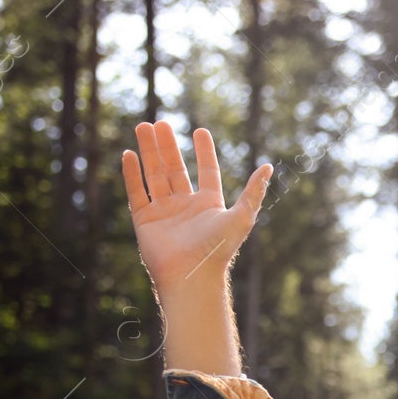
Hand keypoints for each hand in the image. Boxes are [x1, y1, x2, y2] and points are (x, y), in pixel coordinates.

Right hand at [120, 120, 272, 293]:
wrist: (191, 275)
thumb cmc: (218, 249)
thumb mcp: (242, 217)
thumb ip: (253, 192)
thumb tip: (268, 168)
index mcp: (209, 204)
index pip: (206, 171)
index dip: (204, 152)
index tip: (199, 131)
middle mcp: (186, 206)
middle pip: (175, 169)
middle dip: (167, 146)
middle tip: (160, 123)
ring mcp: (164, 212)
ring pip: (154, 175)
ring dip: (149, 152)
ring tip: (143, 127)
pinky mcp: (145, 221)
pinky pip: (136, 192)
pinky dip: (132, 173)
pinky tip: (129, 154)